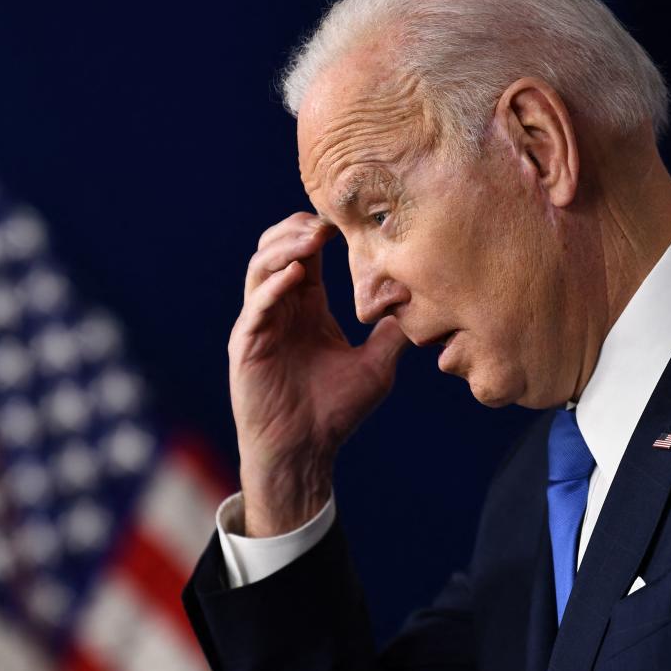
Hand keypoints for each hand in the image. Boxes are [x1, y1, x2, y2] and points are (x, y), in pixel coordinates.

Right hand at [229, 212, 409, 535]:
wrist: (306, 450)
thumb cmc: (336, 412)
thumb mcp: (377, 366)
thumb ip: (393, 332)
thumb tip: (423, 304)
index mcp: (307, 306)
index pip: (307, 252)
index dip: (321, 230)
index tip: (348, 220)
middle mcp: (280, 307)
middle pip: (277, 248)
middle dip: (298, 229)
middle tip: (326, 224)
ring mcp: (260, 323)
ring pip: (261, 268)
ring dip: (285, 248)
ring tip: (311, 238)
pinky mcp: (247, 343)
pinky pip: (256, 305)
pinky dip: (274, 286)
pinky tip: (297, 276)